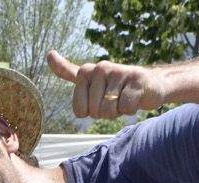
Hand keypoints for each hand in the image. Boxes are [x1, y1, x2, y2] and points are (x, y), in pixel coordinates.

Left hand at [47, 50, 167, 119]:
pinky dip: (130, 109)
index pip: (79, 109)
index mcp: (86, 71)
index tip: (97, 101)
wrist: (149, 85)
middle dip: (105, 112)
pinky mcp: (136, 80)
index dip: (90, 112)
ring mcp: (119, 72)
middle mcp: (101, 68)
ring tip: (123, 98)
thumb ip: (67, 71)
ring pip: (109, 110)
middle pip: (95, 111)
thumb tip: (48, 53)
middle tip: (114, 100)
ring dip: (118, 111)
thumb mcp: (90, 79)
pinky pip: (125, 108)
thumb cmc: (116, 86)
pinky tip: (135, 98)